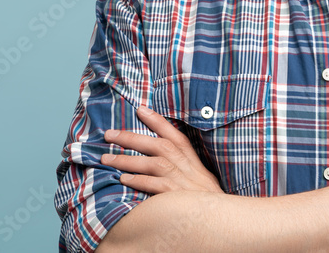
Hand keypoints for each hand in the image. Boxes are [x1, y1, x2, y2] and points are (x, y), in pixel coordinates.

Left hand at [100, 105, 224, 195]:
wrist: (220, 218)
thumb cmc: (206, 199)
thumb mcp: (199, 176)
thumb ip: (182, 165)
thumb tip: (158, 157)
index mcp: (192, 159)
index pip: (174, 135)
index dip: (157, 121)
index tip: (140, 109)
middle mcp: (187, 166)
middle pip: (159, 145)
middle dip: (132, 138)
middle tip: (109, 134)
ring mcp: (183, 181)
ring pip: (154, 163)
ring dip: (128, 160)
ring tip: (107, 158)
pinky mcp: (177, 197)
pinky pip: (155, 185)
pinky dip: (139, 181)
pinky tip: (123, 180)